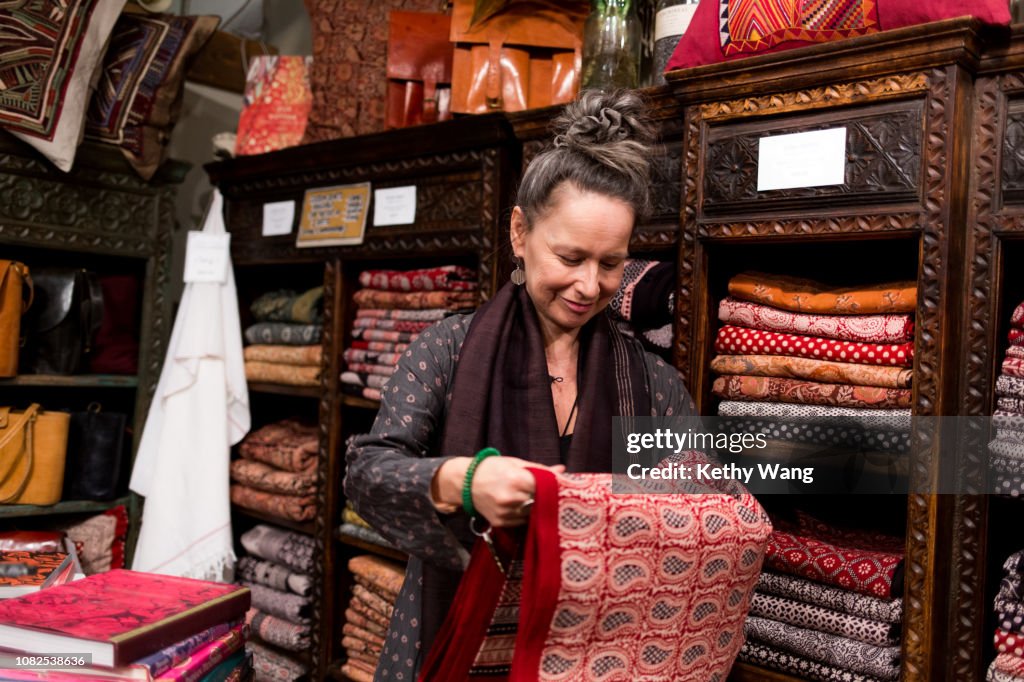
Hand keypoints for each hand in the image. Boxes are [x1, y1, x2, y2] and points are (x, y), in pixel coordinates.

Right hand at [429, 455, 564, 526]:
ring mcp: (505, 512)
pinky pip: (522, 521)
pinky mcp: (501, 522)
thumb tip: (562, 470)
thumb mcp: (516, 463)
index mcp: (516, 479)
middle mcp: (511, 498)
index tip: (566, 487)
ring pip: (533, 514)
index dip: (557, 487)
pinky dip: (527, 515)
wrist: (466, 482)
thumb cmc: (493, 468)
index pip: (546, 487)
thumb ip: (540, 469)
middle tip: (558, 496)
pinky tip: (525, 507)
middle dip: (550, 499)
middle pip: (542, 503)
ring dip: (539, 509)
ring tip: (541, 501)